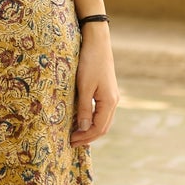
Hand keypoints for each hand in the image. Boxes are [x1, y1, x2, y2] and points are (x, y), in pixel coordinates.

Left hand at [70, 23, 117, 145]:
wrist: (97, 42)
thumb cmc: (89, 62)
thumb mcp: (84, 87)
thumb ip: (85, 109)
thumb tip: (84, 129)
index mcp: (109, 102)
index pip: (99, 128)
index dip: (85, 137)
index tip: (71, 141)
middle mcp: (113, 101)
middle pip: (103, 127)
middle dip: (88, 137)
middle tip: (72, 142)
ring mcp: (112, 96)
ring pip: (103, 120)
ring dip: (91, 130)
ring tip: (76, 135)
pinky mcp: (107, 91)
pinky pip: (101, 111)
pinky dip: (93, 120)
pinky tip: (82, 120)